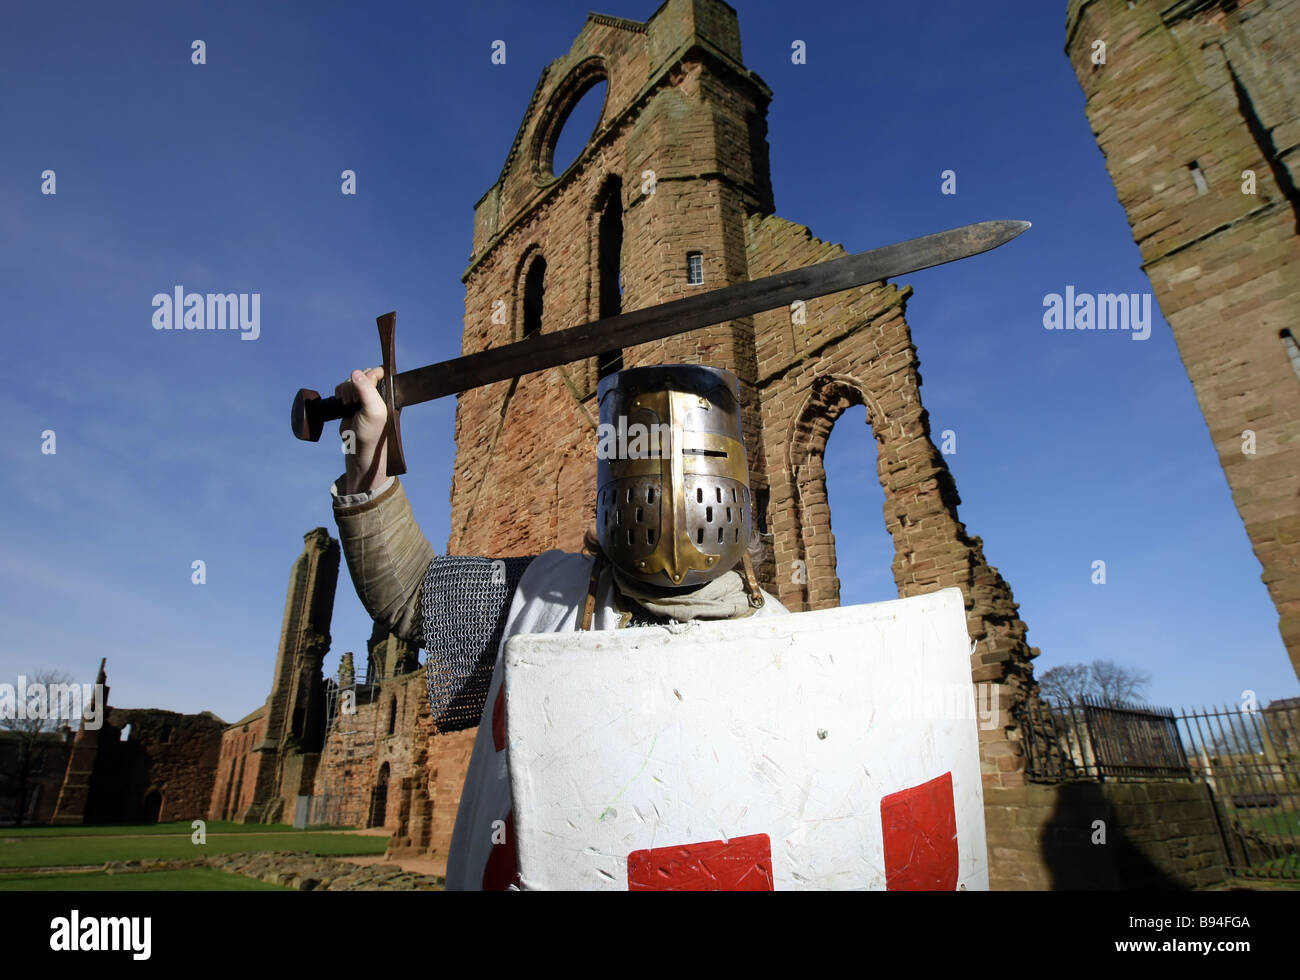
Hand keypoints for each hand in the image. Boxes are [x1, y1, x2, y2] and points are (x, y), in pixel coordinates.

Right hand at [336, 367, 388, 493]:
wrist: (358, 449)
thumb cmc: (371, 433)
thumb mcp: (373, 411)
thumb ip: (367, 390)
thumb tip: (355, 372)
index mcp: (388, 392)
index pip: (379, 371)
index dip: (369, 377)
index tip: (365, 391)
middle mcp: (377, 392)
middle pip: (362, 373)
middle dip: (354, 385)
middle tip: (355, 401)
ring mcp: (363, 396)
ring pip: (351, 380)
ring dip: (346, 391)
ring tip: (350, 405)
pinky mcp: (351, 401)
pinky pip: (342, 387)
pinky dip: (339, 394)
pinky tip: (343, 405)